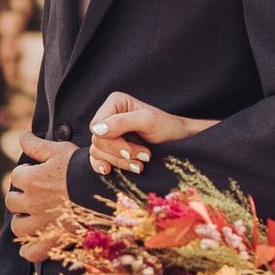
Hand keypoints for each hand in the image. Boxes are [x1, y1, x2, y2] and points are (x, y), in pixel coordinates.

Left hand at [2, 130, 76, 263]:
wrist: (107, 190)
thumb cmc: (83, 168)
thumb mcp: (60, 150)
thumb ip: (37, 145)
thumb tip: (22, 136)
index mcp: (31, 179)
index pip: (16, 176)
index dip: (27, 173)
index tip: (38, 173)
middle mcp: (31, 202)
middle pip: (12, 201)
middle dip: (21, 197)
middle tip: (36, 195)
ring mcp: (40, 224)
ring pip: (17, 226)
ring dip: (22, 221)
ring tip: (34, 217)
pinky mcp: (51, 241)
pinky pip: (30, 252)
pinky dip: (29, 250)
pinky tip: (33, 244)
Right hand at [87, 92, 211, 177]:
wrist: (178, 141)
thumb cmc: (166, 127)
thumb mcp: (147, 121)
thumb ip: (121, 122)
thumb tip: (96, 130)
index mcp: (114, 103)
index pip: (96, 127)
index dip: (112, 143)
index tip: (134, 151)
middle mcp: (108, 116)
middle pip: (97, 141)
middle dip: (120, 154)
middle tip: (144, 157)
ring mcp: (108, 133)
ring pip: (97, 152)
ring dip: (119, 162)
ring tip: (140, 165)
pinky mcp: (109, 148)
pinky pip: (96, 159)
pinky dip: (104, 166)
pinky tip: (111, 171)